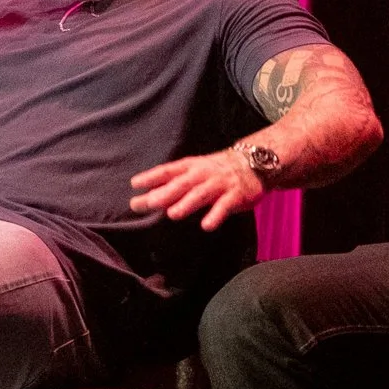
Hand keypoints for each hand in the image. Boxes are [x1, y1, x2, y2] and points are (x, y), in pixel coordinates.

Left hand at [130, 149, 265, 230]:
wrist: (253, 162)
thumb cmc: (216, 171)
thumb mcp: (194, 171)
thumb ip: (174, 184)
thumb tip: (146, 198)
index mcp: (190, 167)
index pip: (168, 170)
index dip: (151, 176)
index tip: (134, 184)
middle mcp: (203, 174)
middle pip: (180, 184)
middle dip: (163, 193)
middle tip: (146, 203)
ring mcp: (219, 184)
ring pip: (200, 194)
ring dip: (186, 204)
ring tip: (172, 214)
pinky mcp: (235, 195)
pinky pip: (224, 206)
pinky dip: (215, 215)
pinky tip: (206, 226)